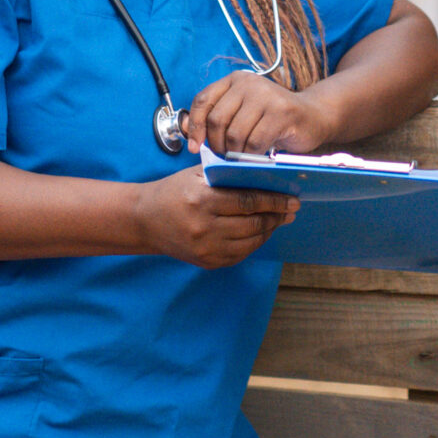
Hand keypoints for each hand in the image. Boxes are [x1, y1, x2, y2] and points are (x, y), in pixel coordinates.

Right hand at [130, 167, 297, 267]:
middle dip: (276, 217)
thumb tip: (266, 178)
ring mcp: (205, 249)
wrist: (145, 220)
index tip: (292, 199)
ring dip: (268, 230)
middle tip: (291, 210)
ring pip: (250, 242)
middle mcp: (204, 227)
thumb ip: (227, 175)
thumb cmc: (174, 191)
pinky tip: (260, 232)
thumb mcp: (197, 175)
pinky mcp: (206, 262)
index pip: (248, 202)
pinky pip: (239, 254)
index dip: (274, 201)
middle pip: (252, 224)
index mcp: (202, 200)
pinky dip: (254, 243)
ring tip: (278, 220)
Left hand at [186, 72, 337, 154]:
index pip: (203, 100)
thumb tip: (184, 128)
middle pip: (217, 120)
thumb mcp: (242, 113)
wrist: (314, 116)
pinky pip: (255, 142)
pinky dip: (251, 155)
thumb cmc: (274, 119)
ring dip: (235, 153)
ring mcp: (266, 95)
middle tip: (225, 156)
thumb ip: (215, 118)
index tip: (195, 146)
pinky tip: (257, 156)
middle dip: (217, 144)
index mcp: (235, 80)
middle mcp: (249, 83)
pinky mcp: (281, 112)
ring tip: (242, 157)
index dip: (194, 126)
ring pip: (235, 134)